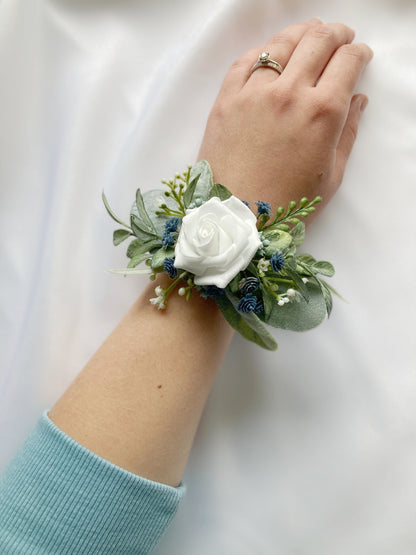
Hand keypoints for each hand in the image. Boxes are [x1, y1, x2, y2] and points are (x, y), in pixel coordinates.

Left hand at [198, 19, 372, 217]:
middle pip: (318, 41)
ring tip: (310, 34)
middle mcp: (289, 93)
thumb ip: (348, 132)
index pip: (348, 61)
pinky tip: (271, 53)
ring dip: (302, 33)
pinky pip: (245, 61)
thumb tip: (358, 100)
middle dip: (337, 34)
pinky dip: (263, 50)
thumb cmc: (287, 205)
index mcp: (322, 113)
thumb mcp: (332, 176)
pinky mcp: (226, 100)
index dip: (359, 53)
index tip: (360, 56)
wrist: (234, 221)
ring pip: (281, 43)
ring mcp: (253, 93)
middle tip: (341, 37)